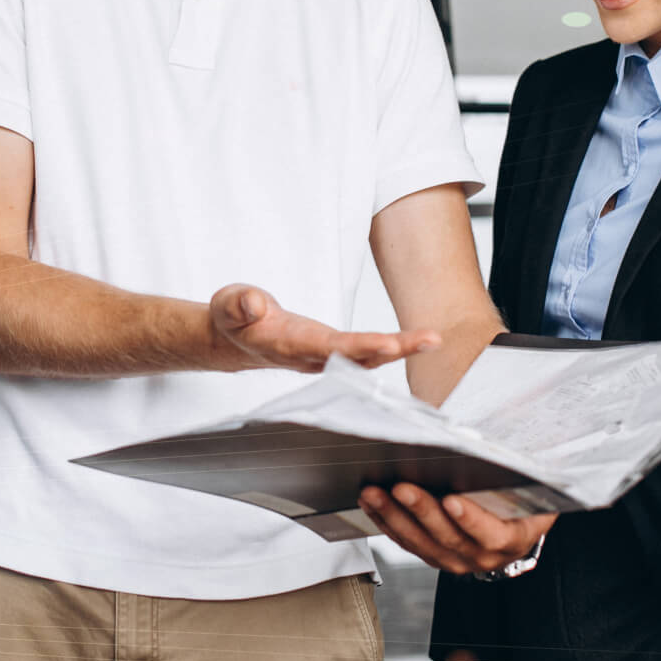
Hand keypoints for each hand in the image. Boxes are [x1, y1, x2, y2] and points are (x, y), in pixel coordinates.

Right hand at [210, 284, 438, 371]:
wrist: (233, 337)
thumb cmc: (235, 319)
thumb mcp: (229, 304)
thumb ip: (241, 304)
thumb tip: (255, 302)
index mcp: (289, 345)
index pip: (331, 348)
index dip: (361, 347)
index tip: (389, 343)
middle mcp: (311, 357)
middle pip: (359, 357)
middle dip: (395, 350)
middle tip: (429, 340)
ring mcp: (322, 356)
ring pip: (367, 357)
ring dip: (400, 349)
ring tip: (431, 339)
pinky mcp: (329, 350)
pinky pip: (364, 353)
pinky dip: (390, 349)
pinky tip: (413, 343)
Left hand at [357, 482, 555, 576]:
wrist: (512, 521)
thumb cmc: (517, 496)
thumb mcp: (525, 485)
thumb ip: (509, 471)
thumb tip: (478, 442)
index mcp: (513, 538)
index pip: (493, 535)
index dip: (472, 521)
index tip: (451, 501)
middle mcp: (483, 554)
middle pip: (449, 538)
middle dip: (422, 512)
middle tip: (401, 488)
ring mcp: (456, 558)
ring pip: (421, 542)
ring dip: (395, 517)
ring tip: (375, 494)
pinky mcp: (432, 554)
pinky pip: (406, 542)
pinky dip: (386, 521)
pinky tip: (371, 503)